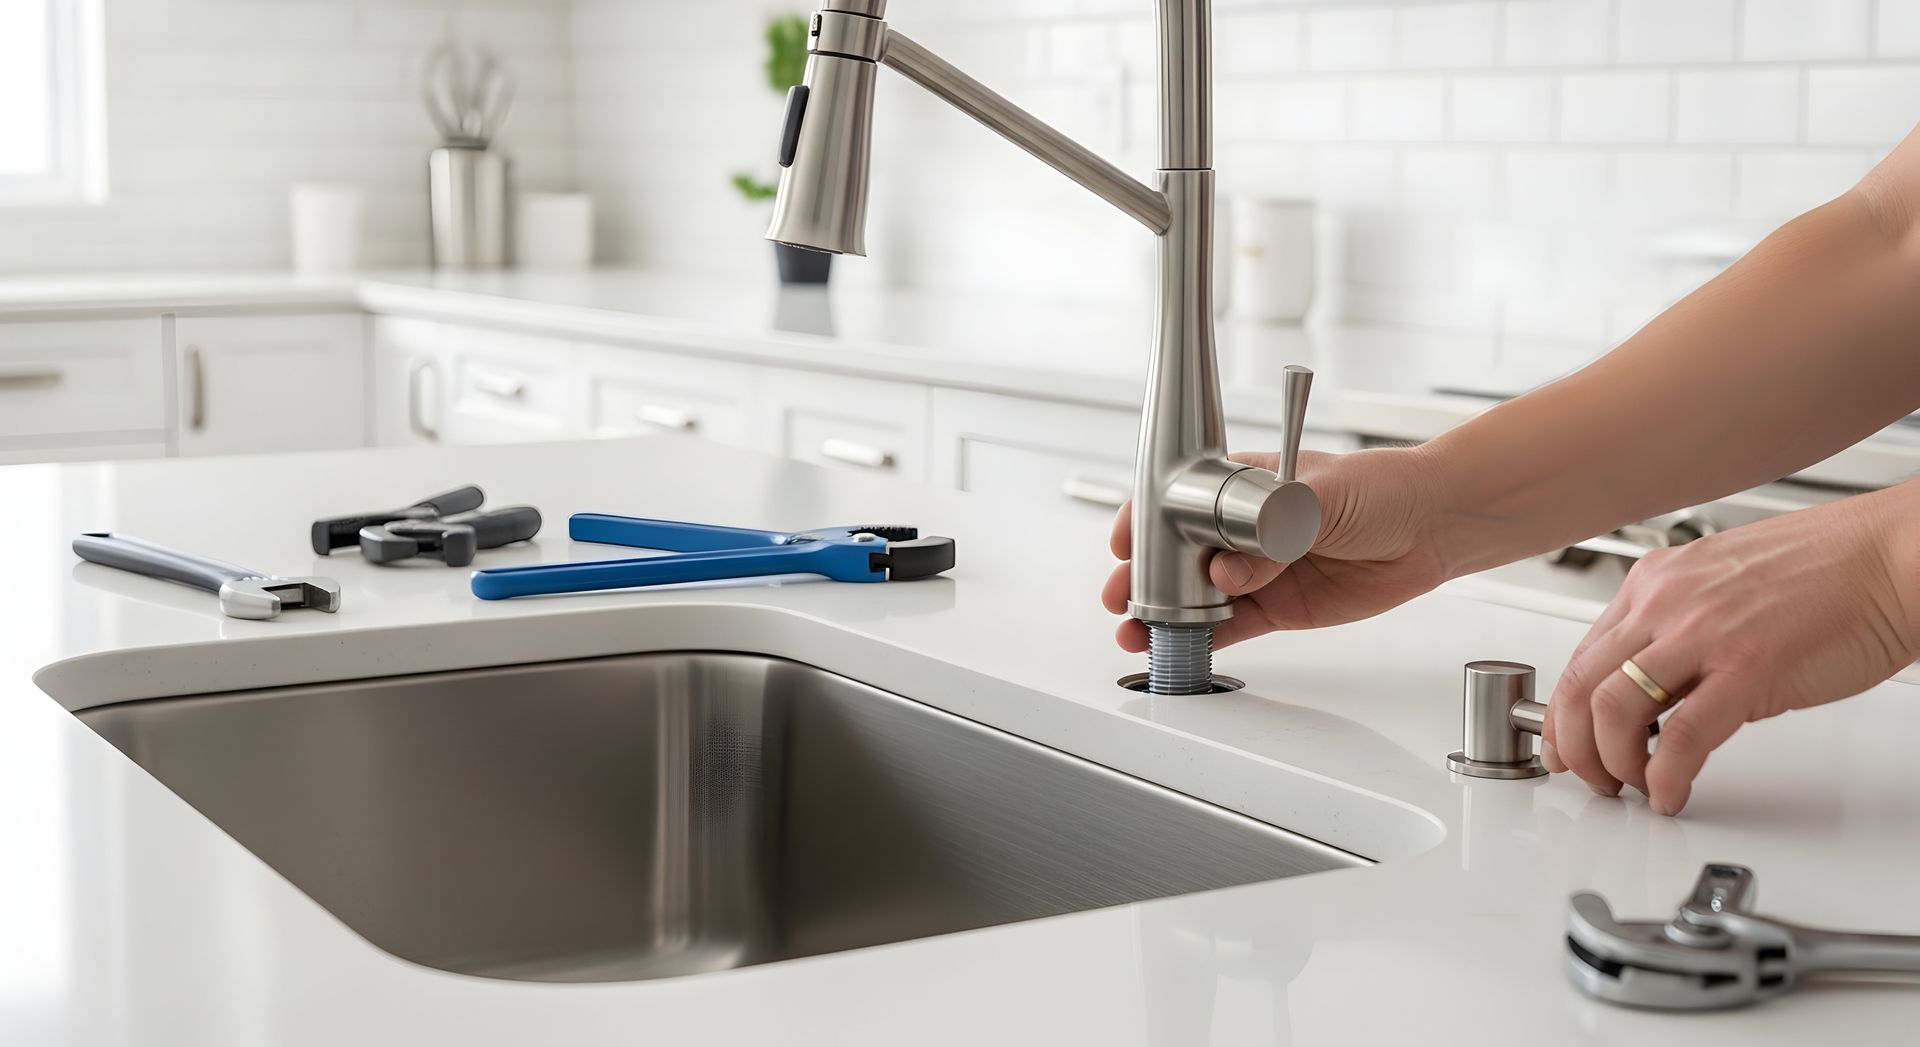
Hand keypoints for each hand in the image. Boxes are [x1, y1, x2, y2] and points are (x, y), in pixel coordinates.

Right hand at [1101, 447, 1453, 651]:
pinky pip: (1230, 625)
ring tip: (1139, 631)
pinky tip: (1177, 646)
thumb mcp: (1319, 495)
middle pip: (1176, 552)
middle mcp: (1240, 528)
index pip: (1177, 499)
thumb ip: (1271, 533)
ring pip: (1196, 593)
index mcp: (1240, 484)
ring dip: (1163, 612)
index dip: (1143, 521)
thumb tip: (1232, 573)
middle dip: (1142, 575)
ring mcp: (1257, 568)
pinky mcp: (1278, 606)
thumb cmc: (1379, 488)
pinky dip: (1202, 638)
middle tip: (1123, 596)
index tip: (1125, 543)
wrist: (1430, 526)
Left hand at [1544, 484, 1919, 814]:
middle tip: (1591, 778)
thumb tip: (1652, 681)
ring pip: (1614, 712)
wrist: (1895, 556)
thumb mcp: (1723, 586)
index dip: (1565, 712)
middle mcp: (1667, 603)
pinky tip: (1671, 793)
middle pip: (1582, 686)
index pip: (1583, 655)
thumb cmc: (1829, 570)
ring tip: (1634, 788)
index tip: (1566, 743)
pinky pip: (1679, 740)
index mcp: (1657, 581)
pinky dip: (1664, 778)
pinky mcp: (1747, 671)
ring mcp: (1703, 635)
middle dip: (1574, 746)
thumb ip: (1679, 627)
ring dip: (1612, 765)